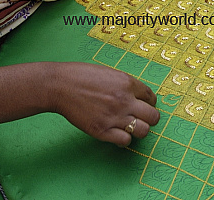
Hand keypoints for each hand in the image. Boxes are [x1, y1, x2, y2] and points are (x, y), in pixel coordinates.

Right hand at [0, 61, 159, 147]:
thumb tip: (136, 96)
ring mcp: (114, 117)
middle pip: (153, 117)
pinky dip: (123, 139)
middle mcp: (125, 100)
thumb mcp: (108, 73)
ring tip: (129, 127)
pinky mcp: (102, 130)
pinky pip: (125, 141)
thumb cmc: (81, 76)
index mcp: (127, 83)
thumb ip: (124, 85)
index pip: (152, 97)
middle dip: (149, 118)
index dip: (149, 103)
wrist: (60, 85)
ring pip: (144, 131)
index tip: (143, 105)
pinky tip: (116, 133)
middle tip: (140, 118)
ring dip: (138, 130)